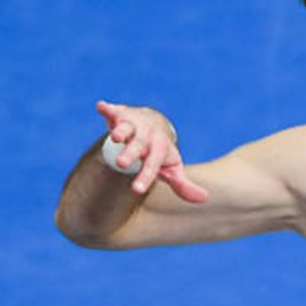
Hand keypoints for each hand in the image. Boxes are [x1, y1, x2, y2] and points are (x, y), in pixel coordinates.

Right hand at [95, 100, 210, 203]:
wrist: (155, 123)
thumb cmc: (160, 152)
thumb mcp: (172, 168)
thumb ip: (182, 184)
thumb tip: (204, 199)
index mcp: (159, 150)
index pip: (153, 165)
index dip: (145, 177)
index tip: (136, 190)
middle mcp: (146, 136)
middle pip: (138, 146)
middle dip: (130, 154)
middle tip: (121, 164)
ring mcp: (133, 125)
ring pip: (126, 128)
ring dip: (120, 131)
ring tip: (115, 136)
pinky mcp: (120, 114)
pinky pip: (113, 111)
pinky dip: (107, 108)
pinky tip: (101, 106)